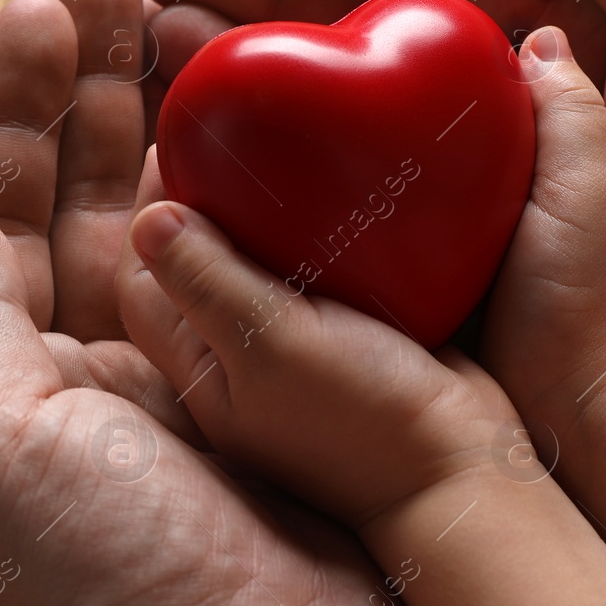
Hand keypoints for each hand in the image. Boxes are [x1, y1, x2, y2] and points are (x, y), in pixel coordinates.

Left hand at [0, 0, 475, 605]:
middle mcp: (104, 365)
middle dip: (96, 74)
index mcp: (14, 383)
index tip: (46, 4)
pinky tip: (266, 101)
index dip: (12, 101)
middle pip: (88, 185)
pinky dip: (262, 170)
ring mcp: (206, 363)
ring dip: (175, 101)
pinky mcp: (297, 371)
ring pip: (180, 202)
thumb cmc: (120, 595)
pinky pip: (269, 247)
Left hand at [115, 151, 517, 528]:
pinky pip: (317, 275)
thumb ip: (210, 282)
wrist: (459, 476)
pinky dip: (319, 233)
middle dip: (200, 198)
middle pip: (196, 264)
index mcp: (203, 368)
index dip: (150, 206)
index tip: (175, 141)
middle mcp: (239, 361)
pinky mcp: (350, 342)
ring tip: (280, 145)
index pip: (146, 275)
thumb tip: (148, 215)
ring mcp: (296, 354)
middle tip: (226, 130)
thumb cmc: (361, 422)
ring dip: (261, 212)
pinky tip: (345, 189)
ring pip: (259, 265)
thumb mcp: (272, 346)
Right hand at [139, 0, 605, 605]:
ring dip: (244, 80)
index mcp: (572, 20)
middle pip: (356, 30)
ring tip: (149, 46)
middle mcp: (510, 100)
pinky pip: (354, 220)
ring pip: (337, 122)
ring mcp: (479, 192)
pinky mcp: (462, 275)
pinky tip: (206, 162)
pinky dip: (278, 188)